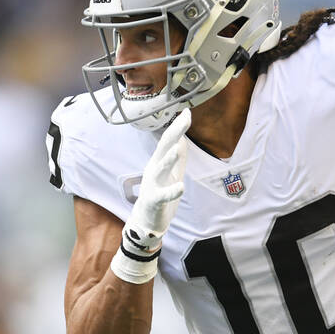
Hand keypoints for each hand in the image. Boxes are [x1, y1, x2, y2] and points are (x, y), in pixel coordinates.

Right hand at [124, 108, 190, 254]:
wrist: (146, 222)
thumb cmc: (160, 196)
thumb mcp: (171, 174)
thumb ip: (177, 157)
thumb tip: (182, 138)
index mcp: (159, 162)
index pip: (169, 140)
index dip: (178, 126)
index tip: (188, 111)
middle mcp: (154, 169)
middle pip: (163, 147)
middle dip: (174, 132)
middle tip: (184, 117)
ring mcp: (152, 185)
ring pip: (160, 169)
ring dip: (168, 158)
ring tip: (177, 148)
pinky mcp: (153, 201)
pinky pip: (162, 195)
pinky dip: (171, 191)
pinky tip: (180, 187)